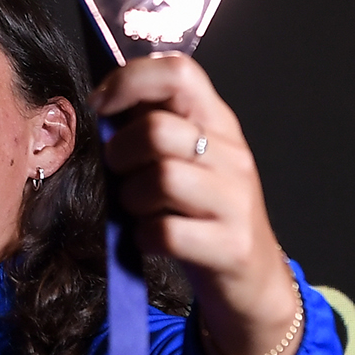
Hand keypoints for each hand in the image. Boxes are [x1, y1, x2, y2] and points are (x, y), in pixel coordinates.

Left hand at [91, 55, 297, 354]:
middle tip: (120, 174)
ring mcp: (235, 201)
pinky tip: (149, 240)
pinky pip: (166, 232)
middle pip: (157, 130)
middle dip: (119, 154)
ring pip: (160, 179)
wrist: (253, 281)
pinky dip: (144, 238)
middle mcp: (232, 155)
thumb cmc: (203, 215)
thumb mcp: (188, 161)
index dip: (130, 80)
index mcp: (218, 124)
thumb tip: (102, 103)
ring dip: (132, 199)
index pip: (179, 73)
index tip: (100, 104)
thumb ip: (154, 130)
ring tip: (139, 210)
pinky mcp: (230, 246)